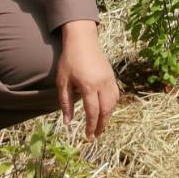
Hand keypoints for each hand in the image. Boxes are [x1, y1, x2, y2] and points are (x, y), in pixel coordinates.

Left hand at [57, 21, 118, 138]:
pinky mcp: (112, 76)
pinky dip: (112, 105)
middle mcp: (102, 84)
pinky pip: (115, 95)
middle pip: (106, 110)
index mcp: (89, 86)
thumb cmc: (69, 60)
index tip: (88, 136)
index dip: (91, 126)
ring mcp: (109, 79)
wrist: (82, 40)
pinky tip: (106, 110)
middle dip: (101, 125)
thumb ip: (65, 103)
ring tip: (100, 125)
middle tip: (95, 135)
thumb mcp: (63, 82)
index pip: (93, 112)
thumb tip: (67, 122)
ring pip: (113, 103)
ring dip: (108, 116)